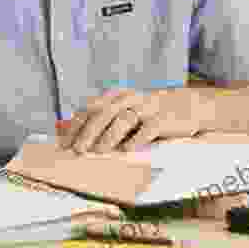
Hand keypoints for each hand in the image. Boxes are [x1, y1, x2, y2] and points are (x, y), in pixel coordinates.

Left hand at [58, 88, 215, 153]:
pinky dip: (136, 139)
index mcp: (116, 96)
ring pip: (123, 119)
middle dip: (88, 132)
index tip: (64, 143)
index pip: (90, 109)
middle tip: (78, 150)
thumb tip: (62, 129)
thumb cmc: (148, 113)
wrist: (186, 106)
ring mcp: (146, 108)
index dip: (75, 125)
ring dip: (109, 136)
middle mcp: (129, 99)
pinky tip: (127, 150)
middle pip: (103, 113)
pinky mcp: (162, 119)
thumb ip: (96, 120)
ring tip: (99, 151)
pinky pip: (147, 129)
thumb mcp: (122, 111)